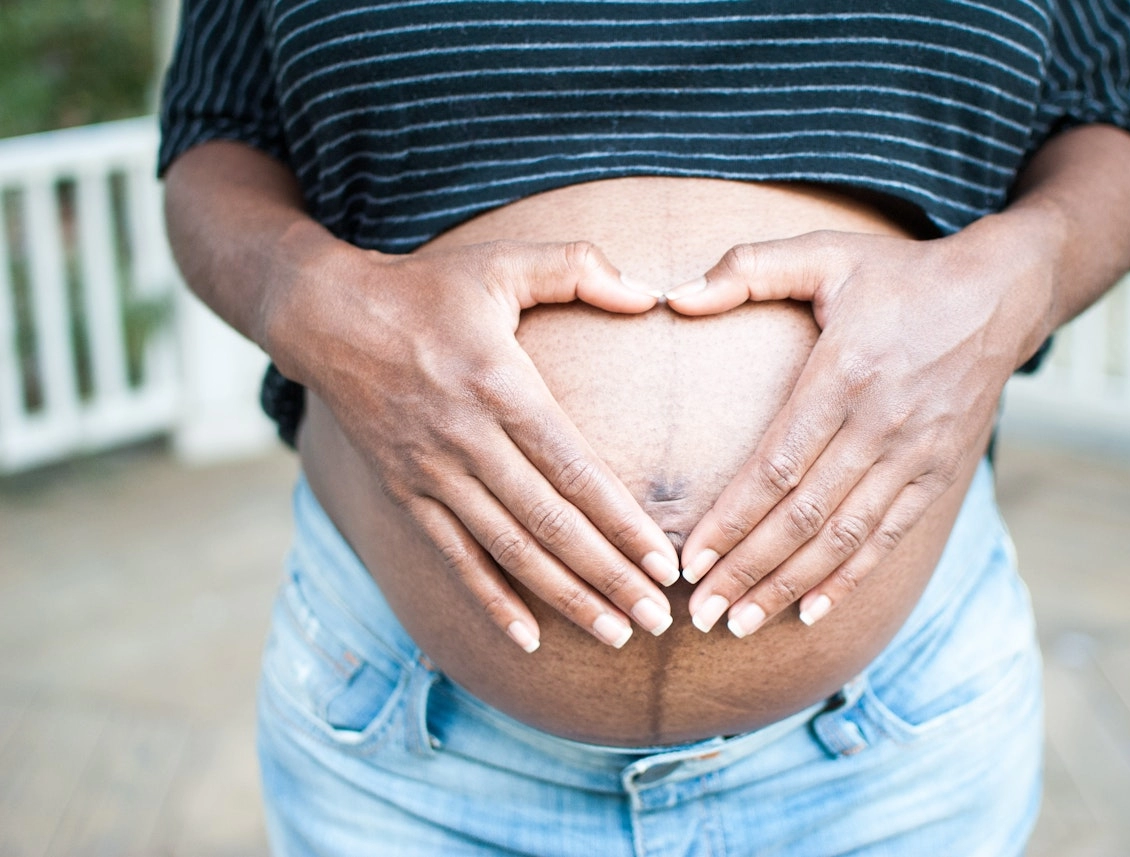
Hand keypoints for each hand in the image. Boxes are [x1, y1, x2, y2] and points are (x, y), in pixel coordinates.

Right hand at [272, 240, 680, 651]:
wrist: (326, 317)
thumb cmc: (428, 289)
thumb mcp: (503, 261)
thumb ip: (580, 267)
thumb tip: (648, 294)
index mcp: (501, 387)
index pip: (574, 470)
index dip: (622, 523)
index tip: (666, 564)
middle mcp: (467, 440)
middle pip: (549, 524)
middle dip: (607, 578)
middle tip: (659, 620)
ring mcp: (433, 473)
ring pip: (508, 552)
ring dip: (564, 599)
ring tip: (615, 635)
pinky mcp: (406, 494)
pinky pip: (454, 558)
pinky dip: (490, 601)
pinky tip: (529, 639)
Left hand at [664, 223, 1050, 635]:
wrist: (1000, 295)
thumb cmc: (898, 276)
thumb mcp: (825, 252)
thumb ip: (748, 268)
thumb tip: (675, 295)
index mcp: (843, 375)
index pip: (777, 466)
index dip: (731, 519)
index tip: (689, 560)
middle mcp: (880, 425)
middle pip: (804, 516)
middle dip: (747, 570)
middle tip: (702, 615)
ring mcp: (915, 456)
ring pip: (844, 538)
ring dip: (789, 586)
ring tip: (742, 624)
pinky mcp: (939, 474)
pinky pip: (888, 538)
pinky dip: (850, 579)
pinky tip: (811, 611)